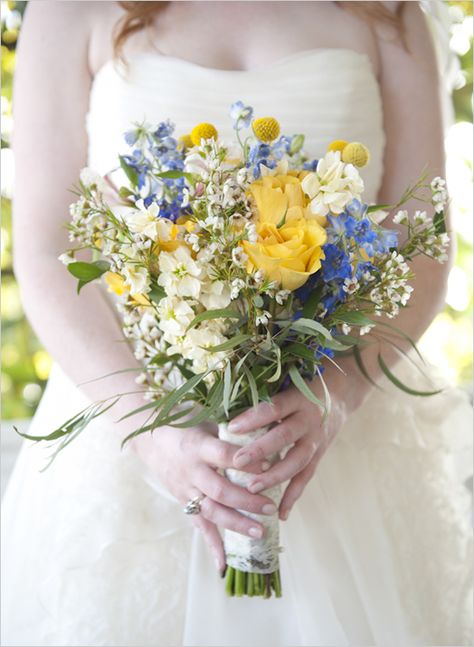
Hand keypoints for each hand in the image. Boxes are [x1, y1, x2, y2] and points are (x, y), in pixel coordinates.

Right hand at [130, 425, 277, 571]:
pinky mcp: (183, 502)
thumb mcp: (207, 422)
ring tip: (259, 532)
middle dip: (246, 501)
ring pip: (211, 511)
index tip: (269, 465)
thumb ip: (232, 433)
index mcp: (198, 445)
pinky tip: (223, 564)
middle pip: (219, 489)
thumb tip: (267, 434)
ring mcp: (186, 489)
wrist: (150, 440)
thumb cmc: (186, 427)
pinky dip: (211, 545)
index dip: (246, 461)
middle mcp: (191, 470)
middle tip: (270, 508)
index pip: (224, 454)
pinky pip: (198, 525)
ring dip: (235, 523)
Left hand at [227, 383, 349, 520]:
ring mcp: (316, 440)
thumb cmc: (299, 391)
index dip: (253, 418)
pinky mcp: (319, 456)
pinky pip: (306, 478)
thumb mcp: (285, 388)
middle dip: (260, 450)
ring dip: (274, 476)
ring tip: (252, 488)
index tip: (231, 428)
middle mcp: (308, 420)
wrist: (339, 396)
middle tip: (237, 462)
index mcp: (296, 399)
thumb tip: (225, 415)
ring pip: (297, 461)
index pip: (273, 408)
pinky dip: (293, 496)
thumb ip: (262, 400)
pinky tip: (280, 513)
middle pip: (284, 436)